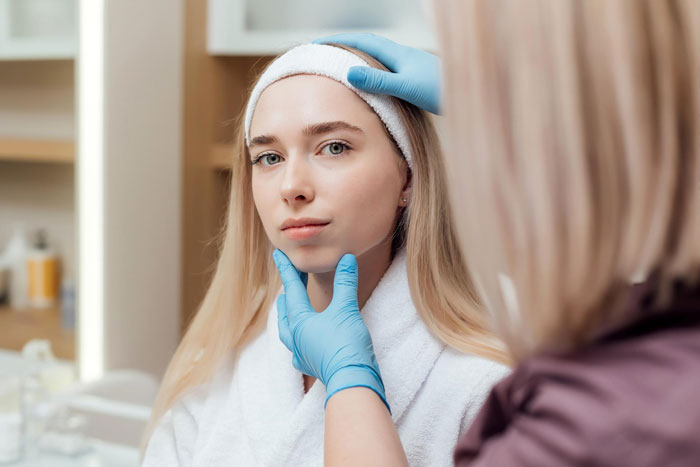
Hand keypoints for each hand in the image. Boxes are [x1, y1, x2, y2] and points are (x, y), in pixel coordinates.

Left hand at [272, 249, 389, 411]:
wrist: (351, 380)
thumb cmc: (346, 344)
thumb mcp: (347, 309)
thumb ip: (345, 282)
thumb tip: (346, 259)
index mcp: (299, 320)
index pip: (292, 289)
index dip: (287, 269)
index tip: (278, 254)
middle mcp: (294, 337)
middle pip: (286, 309)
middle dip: (288, 291)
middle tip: (290, 277)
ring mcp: (300, 353)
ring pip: (287, 329)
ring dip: (288, 314)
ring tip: (287, 305)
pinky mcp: (310, 364)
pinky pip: (297, 347)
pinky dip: (297, 336)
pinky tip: (302, 339)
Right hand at [314, 33, 441, 113]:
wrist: (473, 92)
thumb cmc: (442, 90)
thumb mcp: (405, 87)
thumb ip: (378, 80)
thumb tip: (349, 72)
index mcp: (397, 54)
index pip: (361, 42)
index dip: (338, 42)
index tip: (317, 46)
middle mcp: (403, 58)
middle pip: (367, 49)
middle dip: (344, 51)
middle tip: (324, 58)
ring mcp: (410, 68)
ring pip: (377, 62)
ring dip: (359, 64)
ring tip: (341, 73)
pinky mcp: (416, 81)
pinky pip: (387, 74)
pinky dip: (373, 77)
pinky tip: (372, 89)